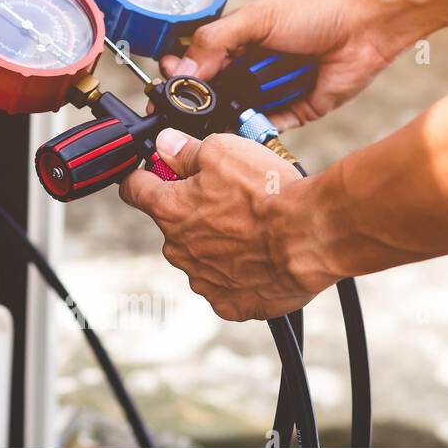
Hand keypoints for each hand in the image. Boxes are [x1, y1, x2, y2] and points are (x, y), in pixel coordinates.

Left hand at [120, 128, 341, 320]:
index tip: (155, 173)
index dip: (144, 177)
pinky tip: (262, 258)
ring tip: (254, 230)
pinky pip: (226, 286)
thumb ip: (185, 149)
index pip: (134, 190)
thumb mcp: (222, 150)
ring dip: (218, 243)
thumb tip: (165, 144)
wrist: (313, 235)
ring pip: (201, 256)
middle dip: (194, 211)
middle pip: (173, 224)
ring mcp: (203, 280)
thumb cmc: (269, 192)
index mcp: (169, 210)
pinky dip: (240, 274)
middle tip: (230, 199)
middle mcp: (178, 248)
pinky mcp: (230, 304)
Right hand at [159, 0, 396, 129]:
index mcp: (234, 44)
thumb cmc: (314, 11)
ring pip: (233, 115)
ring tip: (207, 123)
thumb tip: (181, 69)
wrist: (366, 25)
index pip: (194, 64)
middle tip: (179, 112)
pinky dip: (251, 131)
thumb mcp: (255, 18)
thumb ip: (215, 41)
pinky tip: (239, 131)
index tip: (163, 90)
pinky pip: (264, 128)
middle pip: (210, 95)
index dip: (177, 78)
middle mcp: (248, 70)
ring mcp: (268, 93)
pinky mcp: (292, 112)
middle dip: (195, 105)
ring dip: (221, 120)